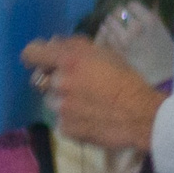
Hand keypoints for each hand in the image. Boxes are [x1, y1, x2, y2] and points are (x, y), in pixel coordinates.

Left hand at [23, 35, 164, 151]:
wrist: (142, 116)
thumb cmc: (127, 80)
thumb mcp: (105, 53)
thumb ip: (75, 46)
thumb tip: (53, 44)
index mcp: (68, 61)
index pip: (32, 53)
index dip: (34, 56)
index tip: (40, 61)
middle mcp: (59, 83)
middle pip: (41, 79)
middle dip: (53, 80)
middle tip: (74, 85)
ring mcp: (61, 108)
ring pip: (51, 101)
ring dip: (62, 101)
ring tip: (85, 105)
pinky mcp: (66, 129)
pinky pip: (61, 121)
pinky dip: (72, 120)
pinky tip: (90, 119)